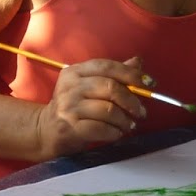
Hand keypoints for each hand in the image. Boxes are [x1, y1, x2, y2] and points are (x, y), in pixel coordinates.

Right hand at [34, 56, 150, 157]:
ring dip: (125, 120)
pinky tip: (117, 133)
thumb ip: (112, 74)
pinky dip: (115, 132)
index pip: (107, 66)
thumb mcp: (89, 86)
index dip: (131, 74)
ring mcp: (68, 107)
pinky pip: (101, 128)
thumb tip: (138, 62)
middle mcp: (70, 86)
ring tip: (128, 125)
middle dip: (132, 100)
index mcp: (75, 72)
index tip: (150, 84)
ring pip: (109, 110)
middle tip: (141, 112)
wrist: (45, 130)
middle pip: (110, 87)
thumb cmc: (73, 107)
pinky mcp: (70, 127)